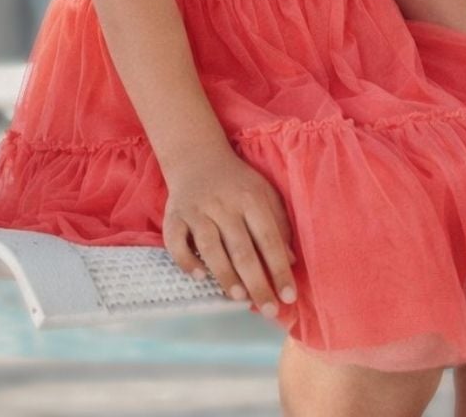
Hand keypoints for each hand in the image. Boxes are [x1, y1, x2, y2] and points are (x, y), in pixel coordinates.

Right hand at [160, 145, 297, 318]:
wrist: (197, 157)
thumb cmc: (238, 183)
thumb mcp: (265, 195)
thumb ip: (279, 225)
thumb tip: (291, 262)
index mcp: (251, 199)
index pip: (269, 240)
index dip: (279, 269)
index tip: (288, 297)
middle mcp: (224, 205)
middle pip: (242, 250)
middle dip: (257, 283)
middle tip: (268, 309)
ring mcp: (197, 211)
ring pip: (211, 248)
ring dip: (225, 274)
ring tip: (239, 298)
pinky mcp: (174, 216)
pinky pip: (176, 242)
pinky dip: (186, 261)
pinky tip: (200, 277)